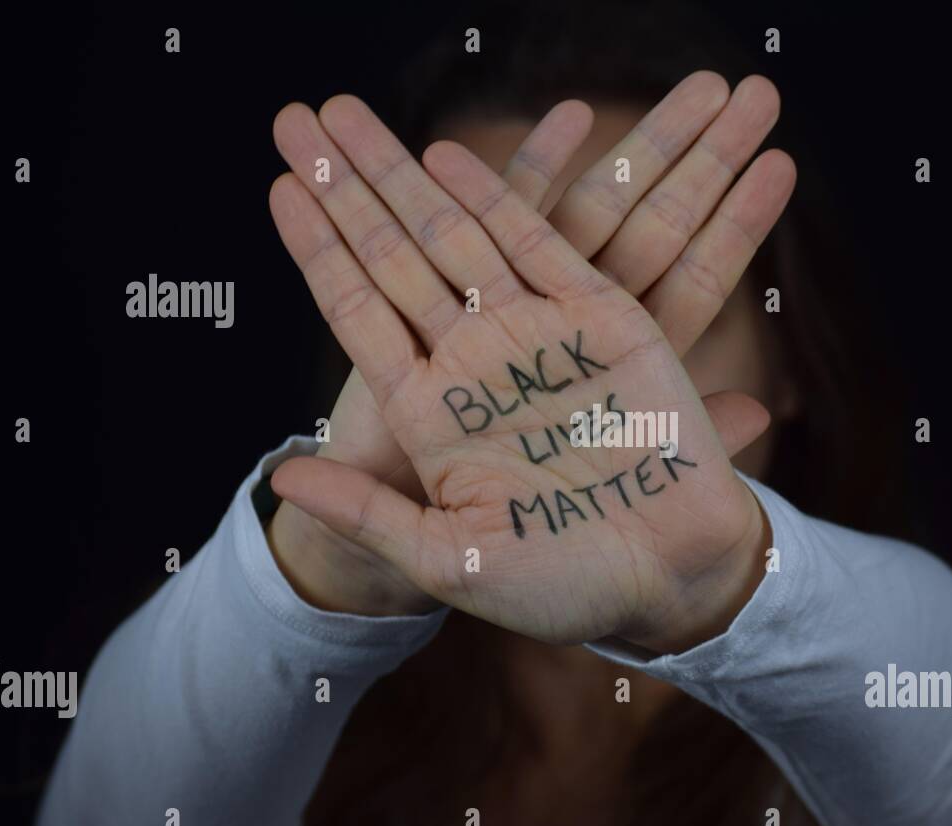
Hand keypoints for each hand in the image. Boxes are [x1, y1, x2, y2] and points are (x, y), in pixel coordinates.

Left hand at [269, 76, 794, 648]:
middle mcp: (475, 363)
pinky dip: (499, 200)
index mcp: (431, 416)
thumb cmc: (562, 584)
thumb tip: (282, 475)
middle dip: (345, 186)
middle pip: (395, 254)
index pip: (358, 311)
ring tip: (348, 115)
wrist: (674, 576)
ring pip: (457, 235)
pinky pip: (541, 246)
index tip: (277, 188)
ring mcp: (536, 336)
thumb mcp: (451, 560)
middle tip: (296, 117)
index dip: (317, 249)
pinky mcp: (603, 320)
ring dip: (405, 173)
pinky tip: (448, 156)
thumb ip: (369, 513)